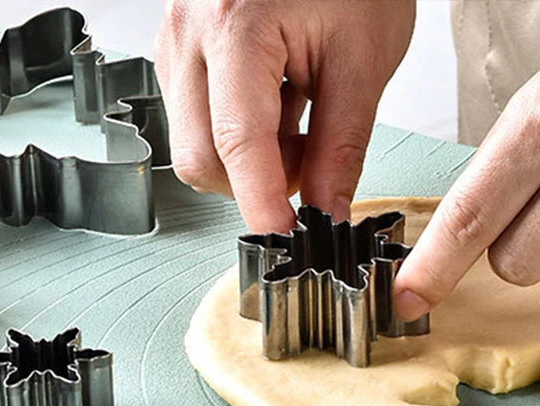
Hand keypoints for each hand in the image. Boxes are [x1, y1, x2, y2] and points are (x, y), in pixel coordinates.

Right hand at [155, 0, 415, 231]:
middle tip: (312, 160)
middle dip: (258, 184)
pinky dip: (240, 135)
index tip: (289, 247)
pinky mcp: (180, 48)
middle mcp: (190, 32)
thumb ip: (341, 149)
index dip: (263, 210)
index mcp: (235, 25)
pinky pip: (197, 121)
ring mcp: (176, 38)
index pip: (238, 148)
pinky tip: (278, 102)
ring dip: (251, 162)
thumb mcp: (363, 62)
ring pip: (197, 148)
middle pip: (202, 161)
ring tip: (299, 118)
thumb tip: (327, 216)